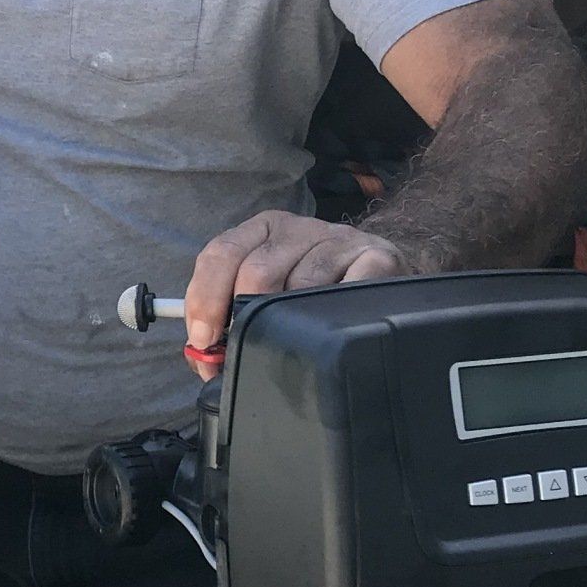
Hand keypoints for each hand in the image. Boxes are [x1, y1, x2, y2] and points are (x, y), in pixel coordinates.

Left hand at [183, 215, 408, 378]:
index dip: (206, 298)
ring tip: (296, 338)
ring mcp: (340, 239)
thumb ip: (228, 316)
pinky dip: (331, 317)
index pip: (221, 253)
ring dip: (292, 322)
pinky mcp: (377, 256)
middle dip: (245, 318)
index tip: (204, 339)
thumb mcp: (268, 294)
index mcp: (264, 229)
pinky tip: (329, 328)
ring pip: (300, 285)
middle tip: (248, 349)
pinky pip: (346, 290)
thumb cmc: (313, 294)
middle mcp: (299, 227)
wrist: (381, 282)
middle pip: (256, 271)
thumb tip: (204, 358)